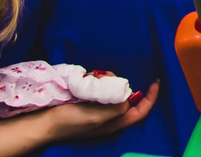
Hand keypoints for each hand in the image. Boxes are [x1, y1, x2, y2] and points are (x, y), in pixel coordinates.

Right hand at [40, 79, 158, 143]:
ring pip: (113, 89)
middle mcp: (110, 117)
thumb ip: (116, 109)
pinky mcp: (89, 101)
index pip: (140, 111)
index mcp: (114, 123)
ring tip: (94, 78)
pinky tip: (88, 78)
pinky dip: (97, 81)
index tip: (156, 81)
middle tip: (107, 77)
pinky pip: (100, 87)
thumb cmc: (69, 123)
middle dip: (121, 83)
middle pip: (127, 96)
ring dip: (107, 80)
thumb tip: (130, 98)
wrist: (45, 123)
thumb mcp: (96, 118)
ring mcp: (99, 108)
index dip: (151, 98)